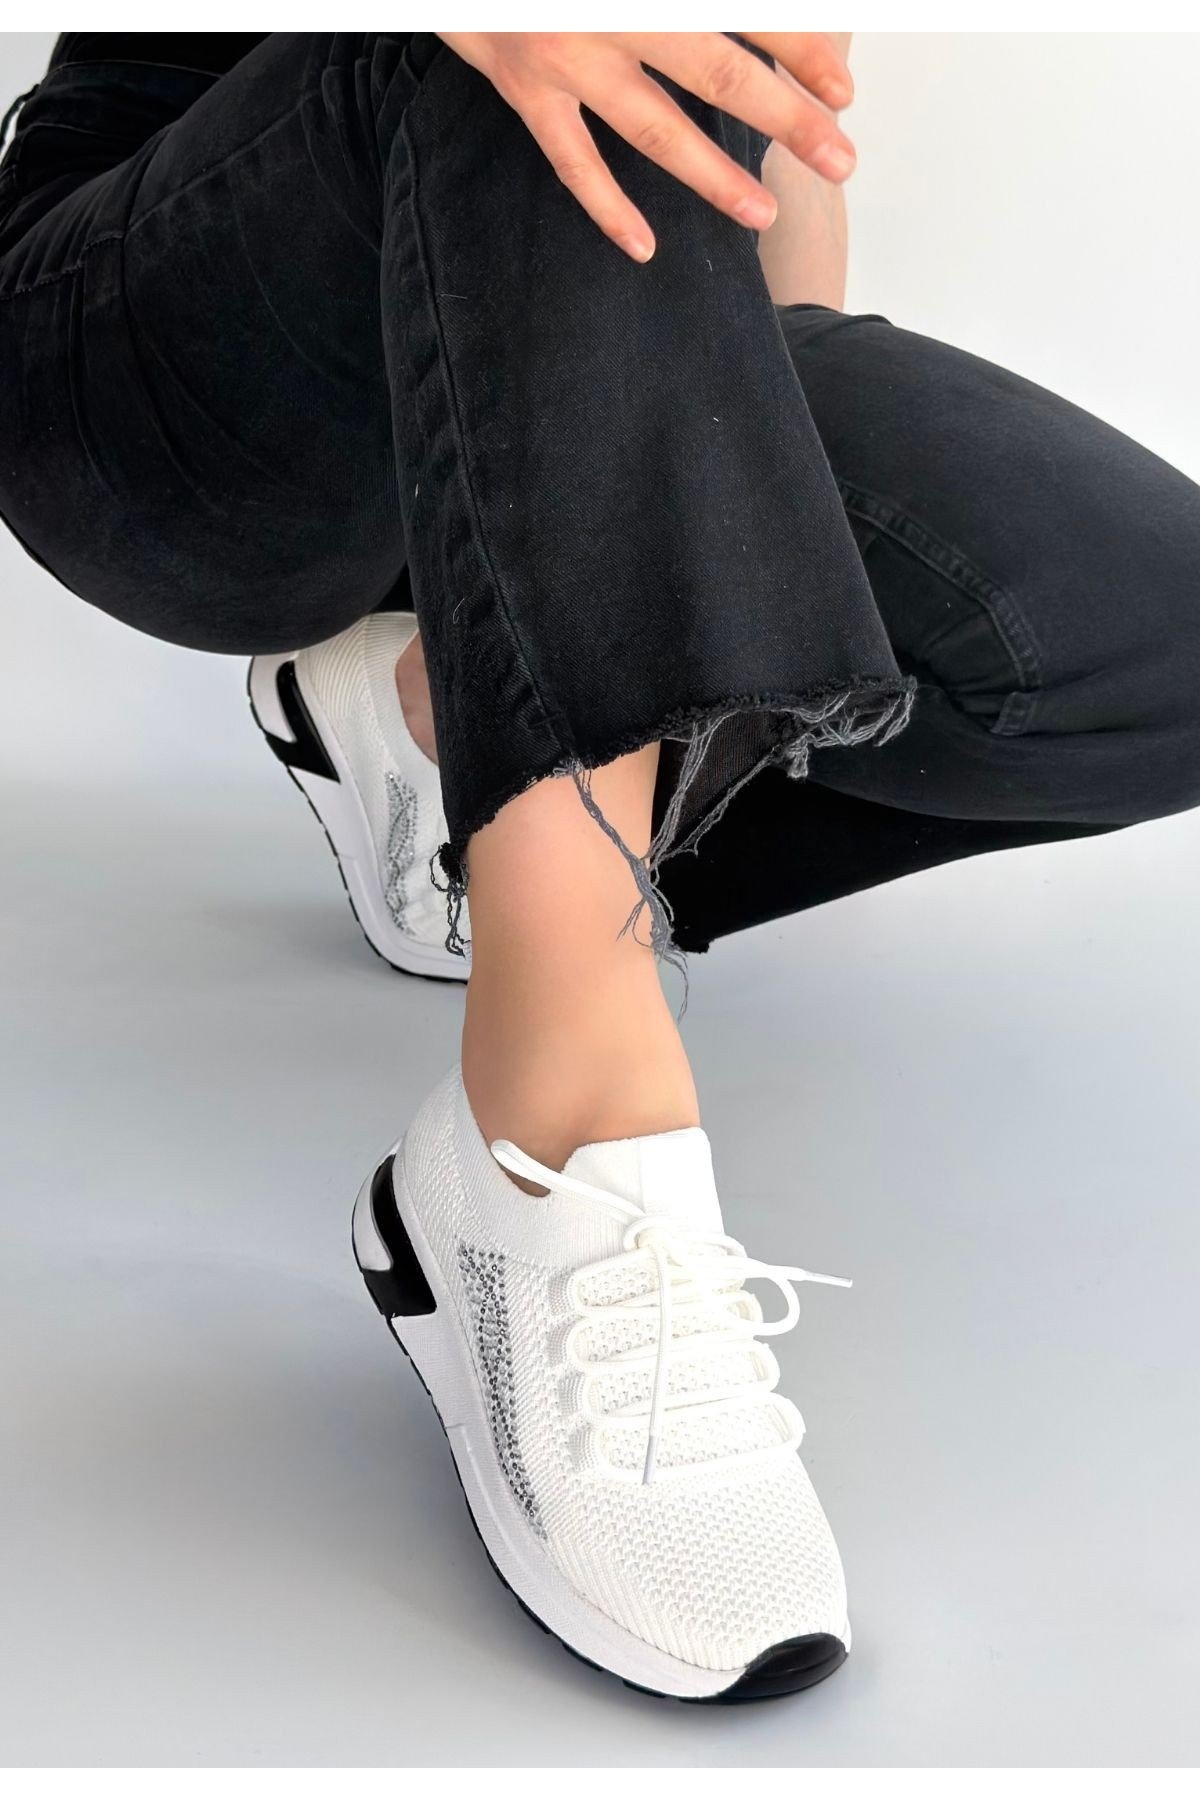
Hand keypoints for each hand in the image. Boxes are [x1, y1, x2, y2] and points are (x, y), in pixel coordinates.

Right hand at [436, 32, 854, 260]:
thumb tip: (750, 21)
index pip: (745, 13)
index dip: (800, 51)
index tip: (843, 90)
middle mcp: (612, 15)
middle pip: (719, 74)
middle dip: (786, 120)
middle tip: (839, 158)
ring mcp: (567, 57)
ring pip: (655, 128)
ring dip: (714, 176)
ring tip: (761, 212)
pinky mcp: (524, 89)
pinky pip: (573, 161)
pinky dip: (608, 208)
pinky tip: (644, 247)